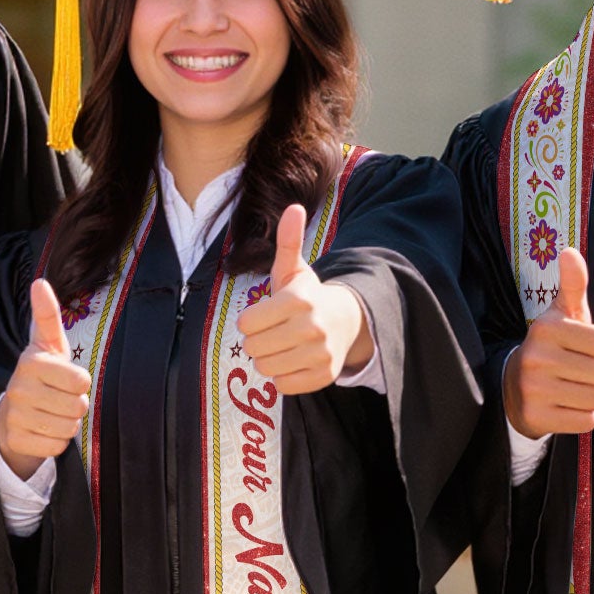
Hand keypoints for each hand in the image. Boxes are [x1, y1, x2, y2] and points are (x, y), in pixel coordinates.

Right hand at [0, 278, 90, 479]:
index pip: (81, 381)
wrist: (12, 413)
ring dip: (67, 423)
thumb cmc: (41, 374)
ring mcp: (15, 416)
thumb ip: (47, 315)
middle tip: (59, 398)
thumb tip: (40, 282)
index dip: (80, 382)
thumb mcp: (47, 344)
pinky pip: (57, 446)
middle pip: (78, 406)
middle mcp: (19, 388)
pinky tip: (43, 430)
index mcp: (31, 362)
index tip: (66, 378)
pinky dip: (56, 441)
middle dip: (76, 405)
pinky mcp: (16, 440)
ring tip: (51, 413)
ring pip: (69, 428)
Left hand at [234, 204, 369, 394]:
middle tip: (272, 332)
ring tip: (282, 346)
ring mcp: (320, 354)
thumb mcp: (294, 269)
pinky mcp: (324, 376)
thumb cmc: (308, 296)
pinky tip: (293, 360)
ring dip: (268, 359)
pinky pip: (283, 385)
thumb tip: (294, 207)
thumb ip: (287, 241)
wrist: (346, 321)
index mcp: (299, 300)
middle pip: (253, 349)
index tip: (264, 316)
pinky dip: (283, 377)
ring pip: (266, 369)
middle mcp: (312, 328)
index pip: (246, 324)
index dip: (249, 321)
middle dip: (257, 341)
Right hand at [503, 247, 593, 435]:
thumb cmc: (551, 347)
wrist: (512, 388)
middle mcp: (536, 357)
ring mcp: (534, 389)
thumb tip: (570, 251)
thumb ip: (572, 284)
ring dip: (592, 396)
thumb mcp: (560, 314)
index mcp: (546, 328)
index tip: (582, 348)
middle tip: (577, 371)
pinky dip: (582, 417)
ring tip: (572, 388)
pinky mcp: (537, 417)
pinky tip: (564, 406)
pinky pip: (586, 421)